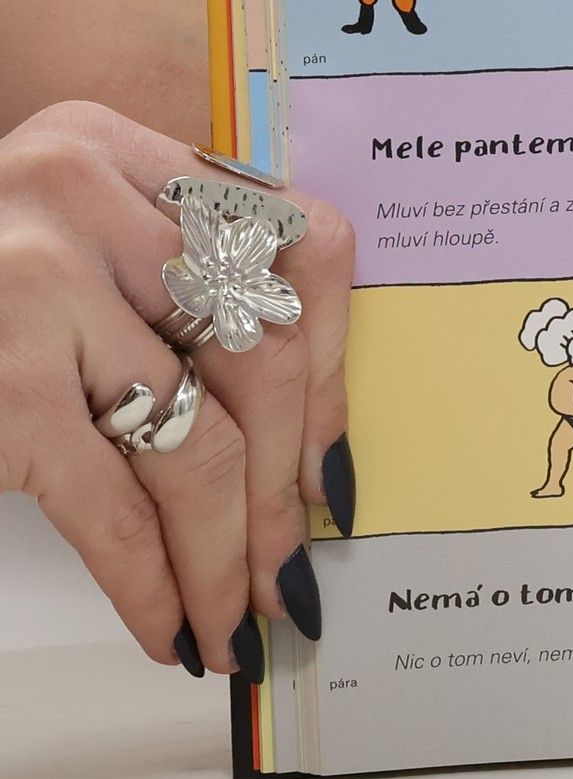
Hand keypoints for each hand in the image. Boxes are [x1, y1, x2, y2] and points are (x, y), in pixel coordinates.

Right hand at [0, 102, 354, 677]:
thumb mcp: (66, 243)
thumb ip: (169, 286)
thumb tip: (298, 447)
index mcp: (124, 152)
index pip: (302, 251)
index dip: (333, 375)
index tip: (330, 470)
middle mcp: (86, 192)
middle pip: (263, 356)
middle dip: (283, 489)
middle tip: (288, 575)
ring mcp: (39, 279)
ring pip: (203, 439)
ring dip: (229, 553)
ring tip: (239, 619)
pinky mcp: (0, 375)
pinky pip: (115, 502)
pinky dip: (152, 580)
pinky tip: (171, 626)